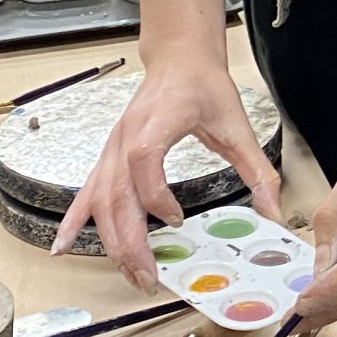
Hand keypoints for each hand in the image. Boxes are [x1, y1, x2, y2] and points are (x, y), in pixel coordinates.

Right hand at [53, 56, 282, 281]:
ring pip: (101, 200)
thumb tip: (273, 211)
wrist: (179, 58)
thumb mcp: (238, 125)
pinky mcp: (107, 156)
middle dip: (130, 241)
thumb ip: (257, 169)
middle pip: (117, 192)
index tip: (178, 218)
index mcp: (160, 121)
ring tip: (130, 274)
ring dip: (112, 241)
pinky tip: (63, 245)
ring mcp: (112, 147)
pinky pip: (86, 192)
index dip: (155, 194)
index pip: (143, 159)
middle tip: (149, 277)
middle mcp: (127, 135)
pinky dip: (74, 220)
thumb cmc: (204, 86)